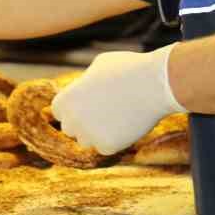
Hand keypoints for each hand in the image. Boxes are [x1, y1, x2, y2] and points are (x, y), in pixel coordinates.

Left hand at [51, 45, 184, 154]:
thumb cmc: (128, 69)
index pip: (59, 111)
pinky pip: (105, 147)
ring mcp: (89, 135)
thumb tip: (81, 91)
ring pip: (86, 140)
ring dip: (97, 132)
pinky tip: (127, 124)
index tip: (86, 103)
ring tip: (117, 115)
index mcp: (65, 99)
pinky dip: (114, 140)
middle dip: (83, 122)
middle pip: (70, 128)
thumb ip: (84, 83)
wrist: (156, 84)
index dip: (73, 107)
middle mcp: (72, 120)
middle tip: (103, 112)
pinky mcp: (107, 147)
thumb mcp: (98, 66)